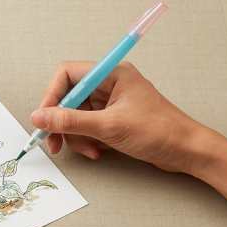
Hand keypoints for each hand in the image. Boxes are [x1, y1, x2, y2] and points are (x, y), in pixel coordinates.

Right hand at [32, 61, 207, 173]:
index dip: (51, 95)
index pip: (67, 75)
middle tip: (55, 143)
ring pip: (75, 116)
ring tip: (89, 150)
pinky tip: (98, 151)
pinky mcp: (112, 119)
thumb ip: (70, 121)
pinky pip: (87, 127)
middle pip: (68, 98)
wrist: (187, 152)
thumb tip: (39, 117)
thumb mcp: (109, 127)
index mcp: (110, 74)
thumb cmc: (159, 131)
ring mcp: (110, 103)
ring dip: (76, 136)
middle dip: (62, 122)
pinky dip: (87, 141)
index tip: (44, 118)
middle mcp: (108, 85)